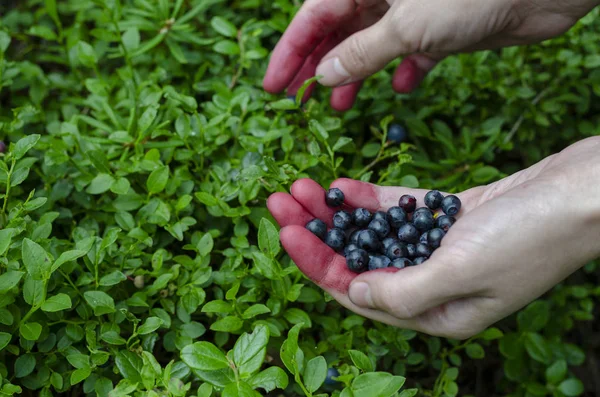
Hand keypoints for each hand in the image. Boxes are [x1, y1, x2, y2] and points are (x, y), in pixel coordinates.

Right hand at [263, 0, 598, 110]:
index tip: (273, 86)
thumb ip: (361, 52)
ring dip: (355, 75)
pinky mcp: (440, 29)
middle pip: (338, 31)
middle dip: (318, 66)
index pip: (313, 15)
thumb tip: (324, 75)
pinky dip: (402, 70)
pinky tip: (400, 87)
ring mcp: (412, 10)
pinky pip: (409, 52)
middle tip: (299, 101)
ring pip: (371, 45)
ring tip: (340, 107)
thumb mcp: (406, 25)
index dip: (290, 52)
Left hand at [267, 137, 599, 338]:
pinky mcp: (450, 217)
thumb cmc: (531, 238)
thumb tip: (353, 293)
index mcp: (435, 313)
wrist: (583, 192)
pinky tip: (339, 186)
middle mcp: (433, 285)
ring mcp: (440, 249)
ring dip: (337, 212)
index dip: (316, 263)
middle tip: (279, 201)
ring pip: (373, 233)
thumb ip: (402, 290)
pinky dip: (370, 201)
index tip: (286, 231)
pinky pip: (399, 211)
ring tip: (300, 187)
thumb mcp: (461, 272)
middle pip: (357, 260)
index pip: (357, 293)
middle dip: (316, 233)